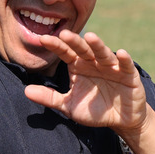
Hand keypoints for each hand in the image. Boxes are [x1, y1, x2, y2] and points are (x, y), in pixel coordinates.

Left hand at [24, 30, 147, 132]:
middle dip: (75, 42)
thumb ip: (49, 98)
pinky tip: (120, 53)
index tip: (42, 40)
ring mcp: (111, 67)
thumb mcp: (69, 105)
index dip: (56, 46)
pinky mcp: (128, 74)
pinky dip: (123, 59)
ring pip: (103, 53)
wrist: (120, 119)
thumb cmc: (93, 110)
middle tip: (64, 34)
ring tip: (90, 37)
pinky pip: (125, 65)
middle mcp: (93, 63)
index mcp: (78, 66)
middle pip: (83, 49)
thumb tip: (25, 91)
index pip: (65, 53)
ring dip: (98, 45)